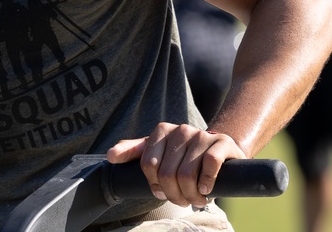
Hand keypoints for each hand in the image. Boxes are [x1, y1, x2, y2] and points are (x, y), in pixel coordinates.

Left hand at [106, 123, 246, 207]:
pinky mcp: (221, 142)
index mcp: (161, 131)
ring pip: (188, 173)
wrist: (218, 148)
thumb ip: (132, 151)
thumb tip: (110, 156)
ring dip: (191, 195)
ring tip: (196, 200)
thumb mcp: (156, 150)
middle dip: (174, 194)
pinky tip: (205, 190)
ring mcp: (201, 135)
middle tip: (182, 201)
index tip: (162, 193)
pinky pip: (210, 164)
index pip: (149, 165)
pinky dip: (207, 182)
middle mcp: (180, 130)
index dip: (155, 185)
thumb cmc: (182, 154)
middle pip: (168, 173)